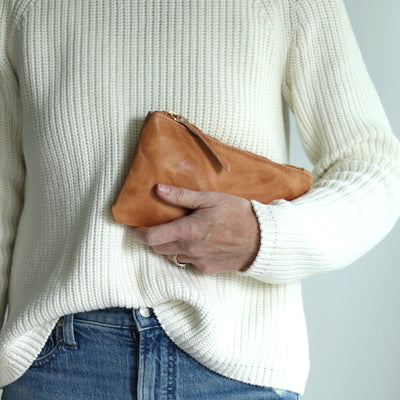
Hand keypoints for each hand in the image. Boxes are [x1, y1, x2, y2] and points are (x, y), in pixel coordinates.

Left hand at [129, 184, 260, 273]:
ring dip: (169, 247)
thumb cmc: (238, 214)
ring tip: (178, 233)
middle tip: (155, 227)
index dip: (138, 234)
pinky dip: (186, 254)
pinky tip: (196, 243)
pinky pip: (188, 263)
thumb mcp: (210, 199)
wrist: (262, 239)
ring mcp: (198, 262)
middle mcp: (190, 250)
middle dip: (152, 239)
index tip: (133, 228)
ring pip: (173, 257)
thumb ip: (182, 196)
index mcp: (188, 231)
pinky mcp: (208, 269)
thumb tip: (158, 190)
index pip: (151, 238)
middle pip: (158, 249)